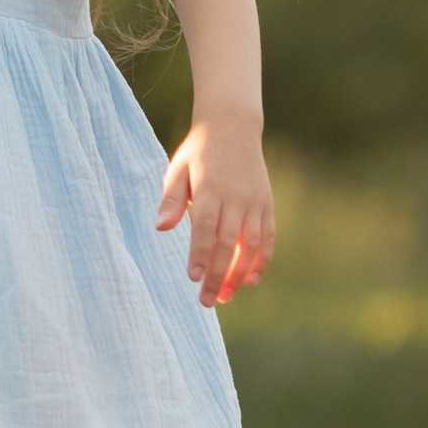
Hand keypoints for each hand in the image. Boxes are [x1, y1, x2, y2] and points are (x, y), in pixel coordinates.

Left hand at [157, 119, 273, 307]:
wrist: (233, 126)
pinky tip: (251, 279)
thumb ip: (171, 200)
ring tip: (226, 296)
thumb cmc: (199, 152)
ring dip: (239, 273)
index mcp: (209, 189)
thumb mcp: (178, 169)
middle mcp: (234, 197)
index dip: (201, 255)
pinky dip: (262, 259)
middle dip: (218, 275)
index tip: (194, 278)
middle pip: (228, 243)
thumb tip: (160, 228)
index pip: (205, 229)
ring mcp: (254, 201)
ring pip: (250, 245)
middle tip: (206, 301)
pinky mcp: (266, 204)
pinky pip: (267, 236)